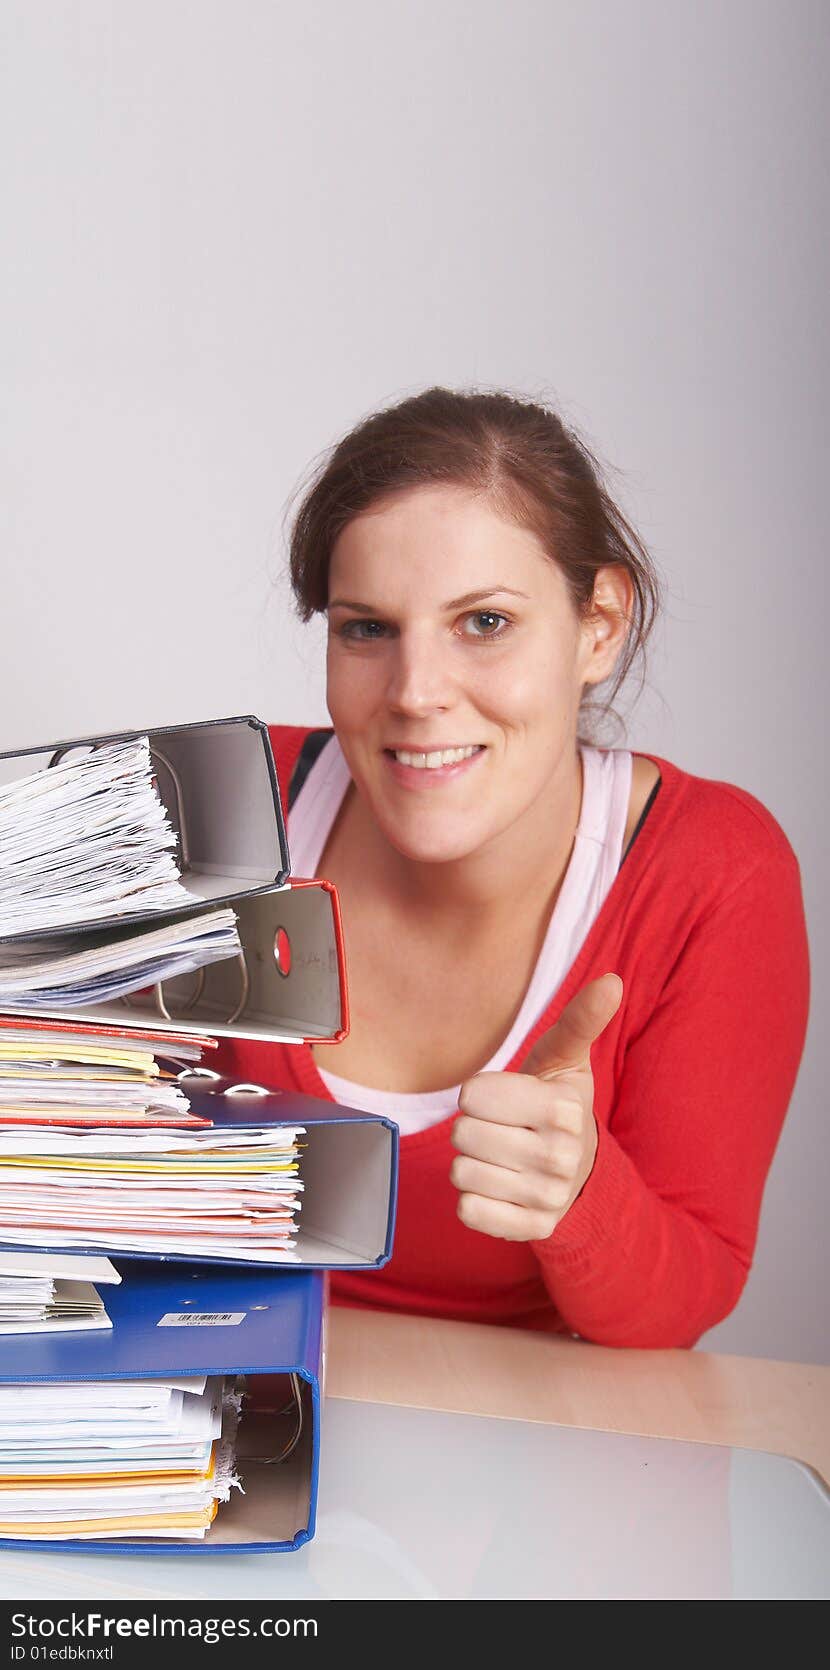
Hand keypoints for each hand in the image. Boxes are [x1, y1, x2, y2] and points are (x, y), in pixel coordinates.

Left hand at [450, 973, 622, 1241]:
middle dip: (474, 1127)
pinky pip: (469, 1209)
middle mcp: (560, 1157)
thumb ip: (580, 1020)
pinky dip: (475, 1197)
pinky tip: (501, 1186)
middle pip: (462, 1134)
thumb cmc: (556, 1102)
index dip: (480, 1094)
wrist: (579, 1170)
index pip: (472, 1096)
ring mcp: (548, 1197)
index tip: (506, 1098)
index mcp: (564, 1109)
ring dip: (473, 1162)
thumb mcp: (564, 1059)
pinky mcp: (532, 1229)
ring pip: (461, 1173)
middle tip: (504, 1128)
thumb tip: (613, 981)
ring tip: (503, 1156)